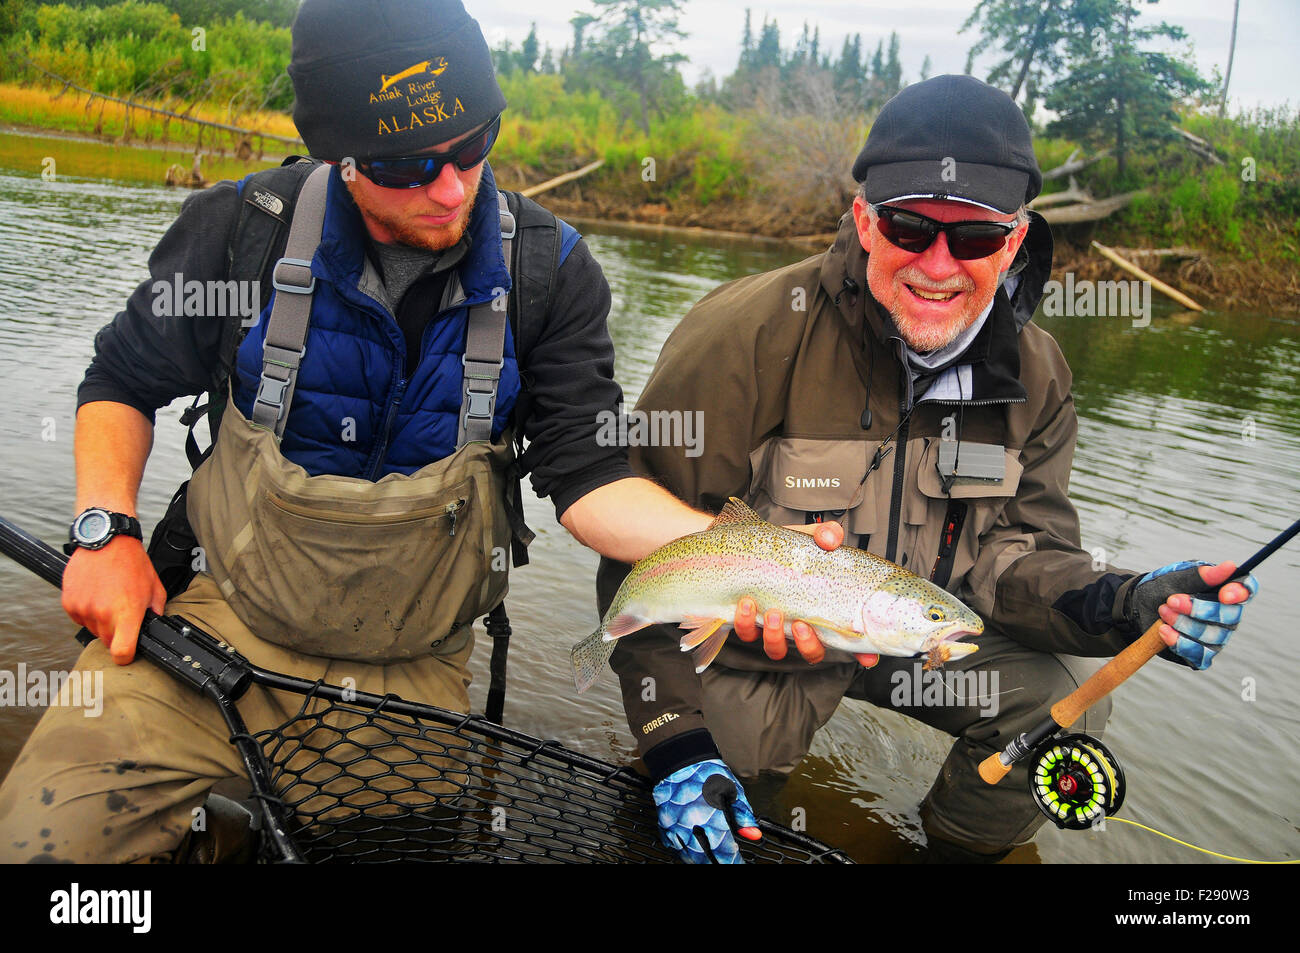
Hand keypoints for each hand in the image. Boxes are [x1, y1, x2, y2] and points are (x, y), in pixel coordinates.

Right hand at [61, 536, 166, 664]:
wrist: (107, 540)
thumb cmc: (132, 562)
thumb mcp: (154, 588)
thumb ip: (155, 613)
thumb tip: (153, 628)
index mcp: (126, 613)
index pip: (122, 652)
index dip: (125, 657)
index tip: (127, 654)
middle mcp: (103, 614)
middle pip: (107, 642)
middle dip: (116, 634)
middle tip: (122, 613)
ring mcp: (83, 609)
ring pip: (93, 630)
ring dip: (100, 621)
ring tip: (109, 598)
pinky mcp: (69, 603)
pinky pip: (79, 618)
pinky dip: (86, 612)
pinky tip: (96, 594)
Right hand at [652, 759, 760, 863]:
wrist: (680, 758)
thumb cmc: (709, 773)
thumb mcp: (733, 791)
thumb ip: (743, 817)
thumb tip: (753, 836)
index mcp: (712, 819)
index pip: (725, 853)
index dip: (733, 862)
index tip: (738, 862)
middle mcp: (692, 827)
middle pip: (706, 858)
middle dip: (718, 862)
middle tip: (726, 861)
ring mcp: (675, 827)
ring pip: (688, 856)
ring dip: (700, 860)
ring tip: (711, 859)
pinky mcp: (665, 824)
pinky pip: (674, 846)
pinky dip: (684, 852)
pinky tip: (692, 851)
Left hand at [733, 521, 878, 668]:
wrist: (746, 542)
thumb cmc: (785, 548)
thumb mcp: (809, 537)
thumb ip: (825, 534)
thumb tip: (830, 540)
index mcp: (821, 609)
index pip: (848, 639)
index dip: (862, 655)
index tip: (868, 659)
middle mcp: (799, 624)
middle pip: (813, 652)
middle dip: (808, 645)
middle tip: (801, 624)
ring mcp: (773, 626)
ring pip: (777, 650)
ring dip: (774, 636)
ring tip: (772, 613)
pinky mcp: (747, 621)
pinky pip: (747, 634)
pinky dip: (746, 622)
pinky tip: (747, 603)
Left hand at [1125, 560, 1258, 669]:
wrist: (1137, 607)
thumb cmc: (1161, 588)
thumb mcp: (1175, 577)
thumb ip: (1201, 575)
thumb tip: (1231, 566)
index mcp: (1224, 588)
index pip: (1247, 589)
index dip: (1240, 593)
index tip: (1224, 595)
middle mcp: (1228, 614)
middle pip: (1229, 615)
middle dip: (1197, 609)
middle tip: (1171, 601)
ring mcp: (1217, 636)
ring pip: (1212, 635)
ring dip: (1184, 624)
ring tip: (1162, 612)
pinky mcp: (1202, 654)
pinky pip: (1199, 654)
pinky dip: (1180, 642)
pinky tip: (1164, 631)